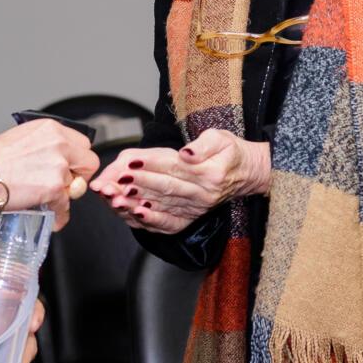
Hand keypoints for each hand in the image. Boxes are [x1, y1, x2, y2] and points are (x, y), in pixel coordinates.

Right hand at [0, 120, 99, 230]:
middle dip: (79, 176)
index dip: (77, 158)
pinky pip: (66, 206)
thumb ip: (46, 144)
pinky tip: (53, 217)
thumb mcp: (22, 137)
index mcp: (51, 128)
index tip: (71, 166)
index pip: (83, 143)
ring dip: (65, 195)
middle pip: (89, 162)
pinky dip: (59, 215)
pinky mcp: (55, 188)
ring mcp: (59, 166)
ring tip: (49, 199)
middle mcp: (59, 144)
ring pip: (77, 187)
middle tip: (66, 184)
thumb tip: (58, 156)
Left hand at [89, 129, 270, 233]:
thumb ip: (203, 145)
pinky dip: (149, 220)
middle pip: (164, 188)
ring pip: (161, 205)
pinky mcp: (190, 218)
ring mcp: (195, 209)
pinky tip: (133, 214)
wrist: (247, 175)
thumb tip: (186, 154)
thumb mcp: (222, 138)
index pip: (174, 167)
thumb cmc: (231, 152)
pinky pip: (167, 223)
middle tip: (114, 180)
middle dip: (136, 183)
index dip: (151, 164)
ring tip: (115, 197)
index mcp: (208, 173)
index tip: (129, 161)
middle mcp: (202, 194)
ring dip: (136, 202)